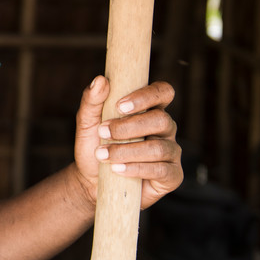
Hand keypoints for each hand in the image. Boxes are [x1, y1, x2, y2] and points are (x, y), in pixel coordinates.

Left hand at [72, 76, 181, 209]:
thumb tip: (100, 80)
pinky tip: (118, 169)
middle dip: (129, 127)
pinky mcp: (172, 176)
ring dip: (127, 150)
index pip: (162, 92)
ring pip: (159, 147)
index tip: (119, 106)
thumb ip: (92, 101)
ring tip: (103, 155)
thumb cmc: (95, 146)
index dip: (145, 96)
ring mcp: (171, 152)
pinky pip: (162, 170)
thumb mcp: (87, 123)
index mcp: (150, 110)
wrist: (91, 180)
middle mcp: (165, 129)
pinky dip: (137, 168)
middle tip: (102, 133)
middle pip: (161, 120)